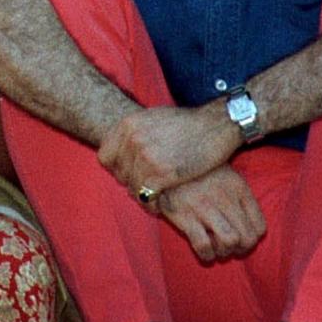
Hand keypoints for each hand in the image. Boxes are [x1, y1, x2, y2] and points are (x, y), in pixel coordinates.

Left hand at [98, 103, 240, 198]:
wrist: (217, 124)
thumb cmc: (189, 123)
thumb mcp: (153, 118)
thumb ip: (135, 132)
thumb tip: (120, 149)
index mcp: (127, 124)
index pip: (105, 156)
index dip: (117, 168)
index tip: (131, 173)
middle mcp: (132, 139)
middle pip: (119, 173)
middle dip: (131, 183)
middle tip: (147, 188)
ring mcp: (146, 156)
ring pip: (132, 187)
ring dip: (143, 195)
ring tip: (156, 198)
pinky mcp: (161, 173)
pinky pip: (146, 196)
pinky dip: (153, 204)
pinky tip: (162, 203)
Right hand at [156, 164, 266, 262]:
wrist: (164, 161)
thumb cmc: (199, 173)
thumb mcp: (227, 175)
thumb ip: (241, 197)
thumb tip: (251, 225)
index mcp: (238, 188)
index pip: (260, 227)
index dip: (252, 240)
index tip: (242, 240)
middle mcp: (225, 197)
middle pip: (247, 238)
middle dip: (240, 249)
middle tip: (229, 248)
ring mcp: (204, 206)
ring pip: (229, 242)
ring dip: (224, 252)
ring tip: (216, 248)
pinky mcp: (184, 215)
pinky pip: (203, 245)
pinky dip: (206, 254)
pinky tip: (204, 251)